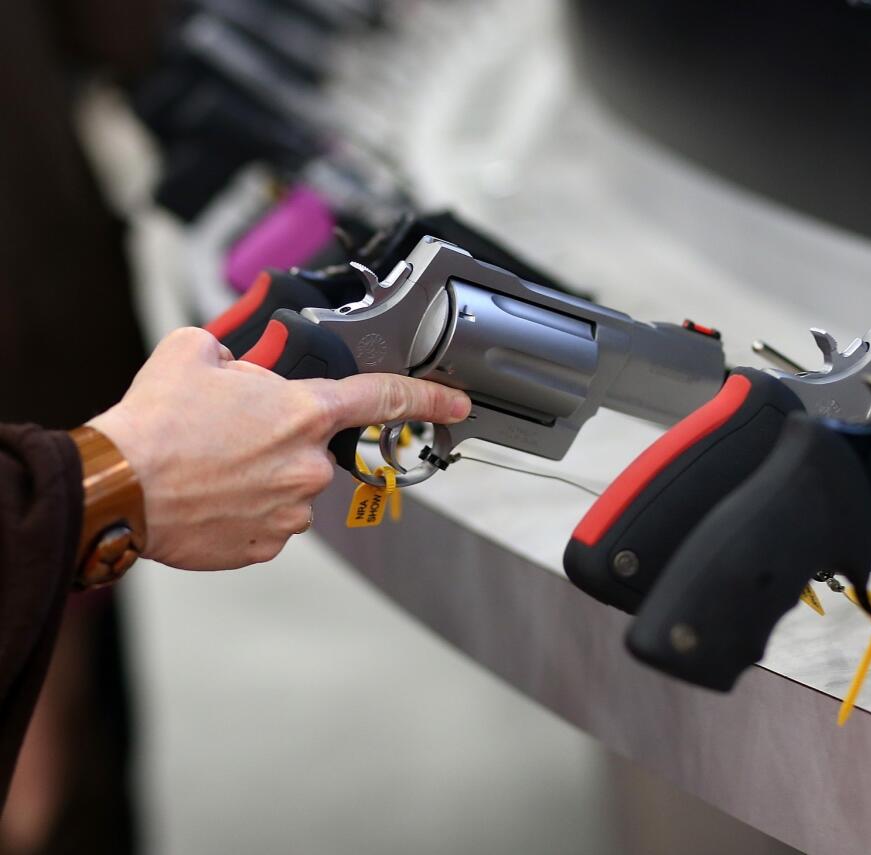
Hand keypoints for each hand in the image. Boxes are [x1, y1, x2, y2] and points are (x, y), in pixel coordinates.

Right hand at [89, 327, 470, 569]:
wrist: (117, 487)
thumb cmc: (155, 425)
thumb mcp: (194, 352)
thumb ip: (237, 349)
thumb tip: (239, 357)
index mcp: (303, 412)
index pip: (384, 398)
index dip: (428, 397)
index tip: (456, 403)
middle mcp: (307, 464)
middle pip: (315, 446)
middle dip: (283, 438)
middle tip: (235, 435)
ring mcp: (291, 509)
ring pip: (291, 486)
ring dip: (263, 476)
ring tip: (214, 467)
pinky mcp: (267, 544)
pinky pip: (270, 521)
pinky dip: (247, 510)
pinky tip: (214, 497)